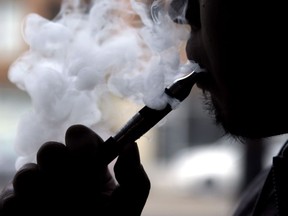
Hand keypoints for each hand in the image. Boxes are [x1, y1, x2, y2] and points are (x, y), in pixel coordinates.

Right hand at [0, 124, 149, 214]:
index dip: (82, 142)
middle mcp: (61, 171)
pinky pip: (9, 201)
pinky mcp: (16, 207)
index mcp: (88, 165)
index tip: (89, 157)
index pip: (78, 136)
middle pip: (50, 150)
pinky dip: (22, 212)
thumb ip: (134, 177)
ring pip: (27, 173)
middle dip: (61, 167)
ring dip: (42, 192)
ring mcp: (38, 188)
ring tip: (60, 211)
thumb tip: (130, 145)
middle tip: (75, 188)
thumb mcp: (127, 205)